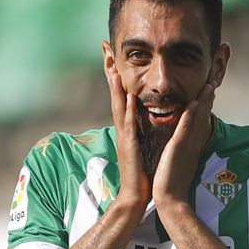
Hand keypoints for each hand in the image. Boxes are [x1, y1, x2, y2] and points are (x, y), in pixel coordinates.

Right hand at [106, 66, 150, 209]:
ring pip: (119, 106)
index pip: (121, 98)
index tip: (113, 58)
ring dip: (116, 87)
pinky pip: (130, 125)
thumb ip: (140, 132)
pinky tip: (131, 95)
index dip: (116, 78)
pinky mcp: (130, 147)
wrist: (135, 196)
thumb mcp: (141, 147)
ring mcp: (124, 137)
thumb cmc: (141, 175)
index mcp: (127, 129)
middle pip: (115, 96)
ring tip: (113, 67)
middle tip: (105, 51)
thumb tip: (143, 120)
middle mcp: (122, 130)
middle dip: (110, 73)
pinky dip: (129, 110)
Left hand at [152, 80, 217, 206]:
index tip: (207, 97)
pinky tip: (194, 103)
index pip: (198, 125)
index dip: (204, 110)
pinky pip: (185, 129)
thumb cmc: (171, 186)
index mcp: (191, 148)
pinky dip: (190, 116)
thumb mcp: (179, 166)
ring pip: (197, 120)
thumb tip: (183, 149)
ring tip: (208, 87)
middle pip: (202, 119)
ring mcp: (187, 146)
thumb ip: (182, 155)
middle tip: (212, 86)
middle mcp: (192, 145)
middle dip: (207, 102)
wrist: (170, 199)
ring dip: (203, 103)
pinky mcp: (179, 149)